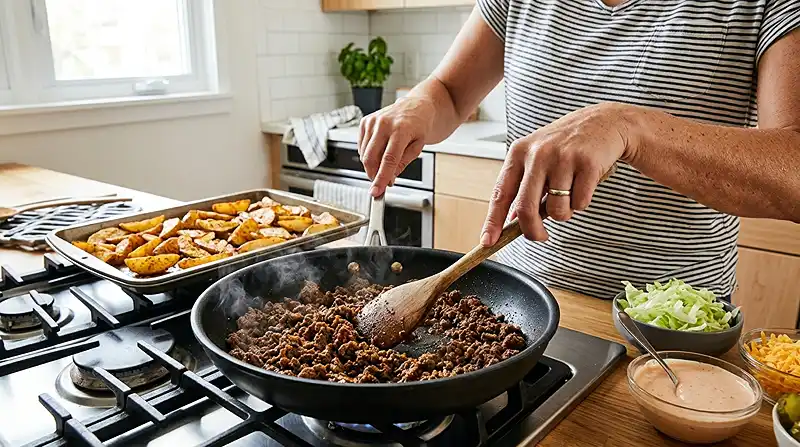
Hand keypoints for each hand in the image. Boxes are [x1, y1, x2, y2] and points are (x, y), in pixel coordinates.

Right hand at [358, 96, 435, 196]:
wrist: (416, 107)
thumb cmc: (419, 126)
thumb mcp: (418, 147)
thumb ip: (403, 163)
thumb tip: (389, 178)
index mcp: (401, 129)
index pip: (388, 160)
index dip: (381, 178)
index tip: (376, 192)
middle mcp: (384, 123)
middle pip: (371, 158)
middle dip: (374, 175)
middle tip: (382, 183)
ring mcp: (372, 121)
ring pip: (364, 154)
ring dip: (372, 166)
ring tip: (385, 163)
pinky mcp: (365, 122)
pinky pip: (361, 146)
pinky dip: (368, 155)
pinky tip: (379, 152)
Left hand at [481, 102, 640, 244]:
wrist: (606, 121)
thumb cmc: (568, 144)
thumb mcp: (538, 155)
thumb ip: (524, 185)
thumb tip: (513, 219)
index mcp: (519, 152)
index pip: (500, 193)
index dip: (493, 221)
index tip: (487, 242)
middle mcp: (537, 153)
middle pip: (525, 209)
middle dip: (532, 231)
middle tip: (540, 237)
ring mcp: (562, 157)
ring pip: (556, 210)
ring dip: (565, 212)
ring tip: (570, 192)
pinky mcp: (587, 163)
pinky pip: (580, 203)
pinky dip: (582, 202)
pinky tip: (585, 183)